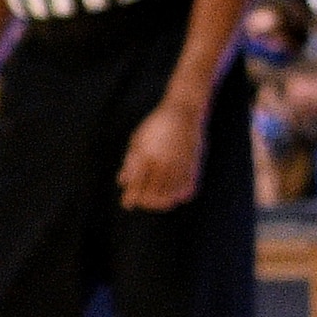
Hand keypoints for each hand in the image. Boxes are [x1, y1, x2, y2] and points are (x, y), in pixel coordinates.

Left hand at [115, 97, 201, 211]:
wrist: (183, 112)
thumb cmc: (155, 126)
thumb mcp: (138, 140)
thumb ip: (131, 162)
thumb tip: (122, 182)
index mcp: (148, 156)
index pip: (138, 183)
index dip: (132, 196)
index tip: (127, 204)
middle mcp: (165, 163)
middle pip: (154, 193)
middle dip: (146, 201)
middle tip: (141, 202)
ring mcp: (181, 165)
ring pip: (171, 194)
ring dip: (161, 201)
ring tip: (154, 203)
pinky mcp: (194, 165)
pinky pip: (187, 188)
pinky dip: (180, 195)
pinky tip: (173, 198)